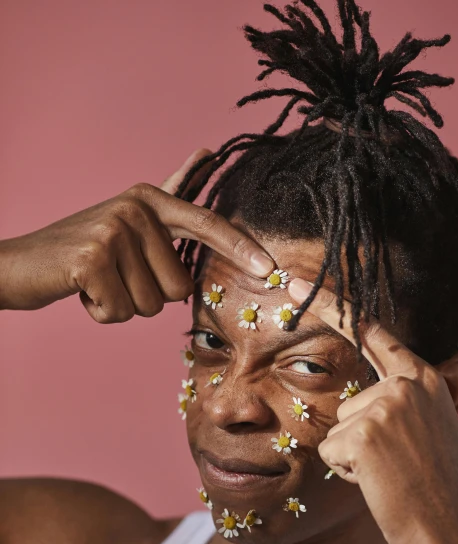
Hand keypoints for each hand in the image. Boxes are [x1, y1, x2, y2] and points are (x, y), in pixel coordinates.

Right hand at [0, 148, 273, 321]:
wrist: (19, 263)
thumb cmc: (81, 254)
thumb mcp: (127, 223)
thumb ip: (167, 201)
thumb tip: (206, 152)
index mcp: (149, 200)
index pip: (206, 225)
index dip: (239, 248)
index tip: (268, 269)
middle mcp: (135, 209)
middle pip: (178, 287)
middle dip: (147, 296)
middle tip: (114, 276)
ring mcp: (113, 231)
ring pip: (150, 305)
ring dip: (122, 305)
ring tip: (97, 281)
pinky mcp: (91, 259)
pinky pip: (121, 313)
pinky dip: (100, 313)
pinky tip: (82, 290)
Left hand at [289, 278, 457, 543]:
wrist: (446, 531)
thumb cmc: (442, 488)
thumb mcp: (443, 430)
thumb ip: (423, 400)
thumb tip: (437, 371)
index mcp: (425, 380)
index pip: (373, 335)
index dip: (334, 308)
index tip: (294, 282)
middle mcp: (406, 385)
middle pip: (348, 402)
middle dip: (358, 437)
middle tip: (395, 466)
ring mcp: (384, 406)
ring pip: (337, 427)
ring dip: (353, 455)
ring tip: (389, 473)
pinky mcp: (361, 432)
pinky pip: (330, 450)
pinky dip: (346, 472)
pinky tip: (377, 482)